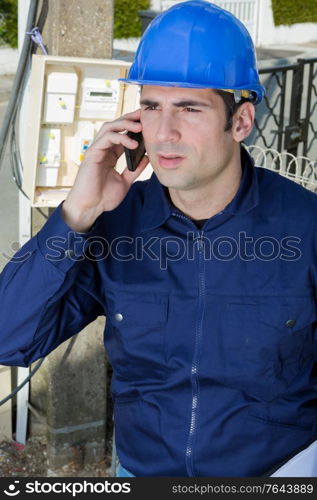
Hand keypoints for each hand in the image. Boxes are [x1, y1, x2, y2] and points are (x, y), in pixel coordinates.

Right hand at [62, 109, 148, 231]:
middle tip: (143, 115)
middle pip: (115, 126)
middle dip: (129, 119)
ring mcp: (96, 150)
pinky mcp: (92, 154)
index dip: (133, 127)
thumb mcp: (125, 182)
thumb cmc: (103, 197)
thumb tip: (147, 158)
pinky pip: (106, 138)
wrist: (90, 208)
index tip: (146, 123)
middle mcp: (102, 150)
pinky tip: (133, 143)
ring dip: (125, 124)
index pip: (121, 135)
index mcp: (109, 155)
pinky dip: (120, 138)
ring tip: (140, 127)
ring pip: (109, 128)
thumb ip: (134, 169)